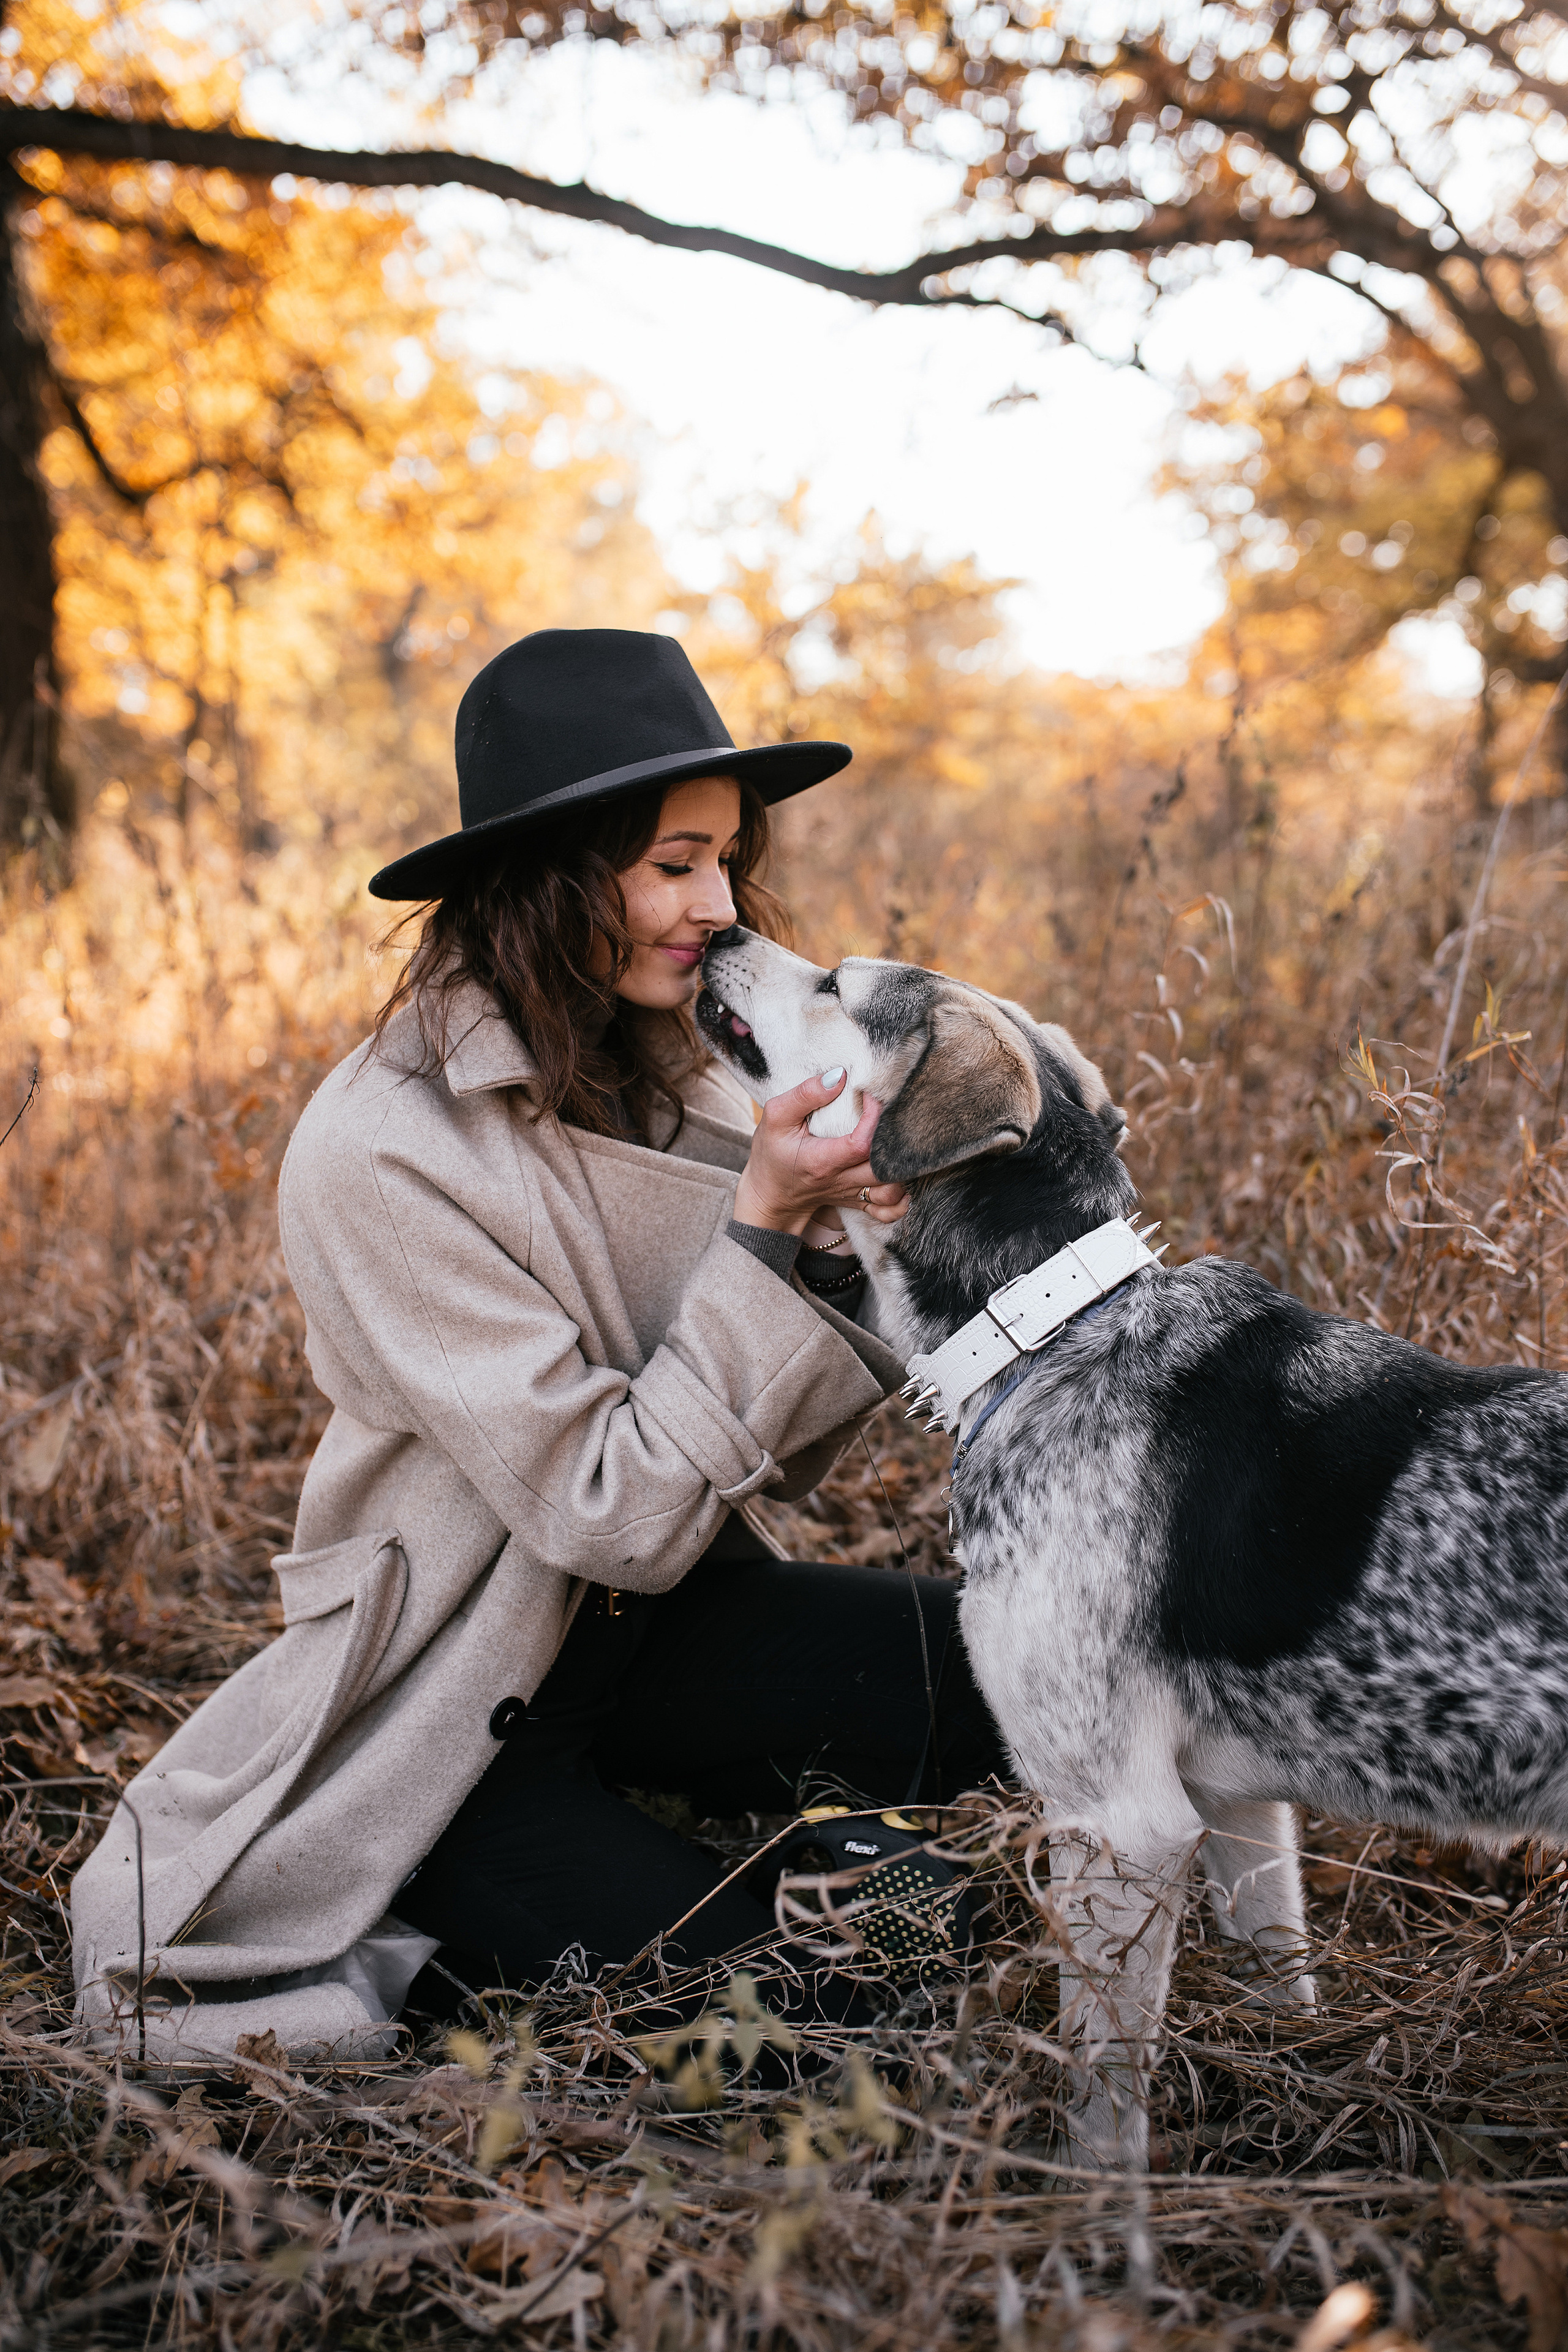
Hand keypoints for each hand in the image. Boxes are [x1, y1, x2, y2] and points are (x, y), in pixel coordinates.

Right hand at [732, 1068, 909, 1234]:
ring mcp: (852, 1194)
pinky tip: (901, 1177)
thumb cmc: (771, 1153)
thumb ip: (805, 1095)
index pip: (862, 1143)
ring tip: (898, 1142)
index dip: (875, 1117)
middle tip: (893, 1116)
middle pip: (885, 1170)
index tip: (871, 1095)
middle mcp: (841, 1181)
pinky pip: (889, 1210)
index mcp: (822, 1161)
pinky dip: (901, 1199)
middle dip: (898, 1142)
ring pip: (892, 1192)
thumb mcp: (776, 1118)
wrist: (769, 1194)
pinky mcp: (858, 1201)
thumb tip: (839, 1076)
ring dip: (902, 1170)